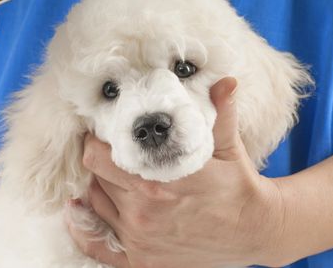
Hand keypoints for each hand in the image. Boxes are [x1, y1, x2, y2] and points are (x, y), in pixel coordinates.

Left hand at [67, 77, 285, 267]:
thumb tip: (226, 81)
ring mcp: (140, 238)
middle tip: (111, 151)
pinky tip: (78, 212)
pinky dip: (83, 227)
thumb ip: (222, 111)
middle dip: (100, 160)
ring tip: (114, 174)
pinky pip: (95, 245)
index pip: (101, 156)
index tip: (104, 132)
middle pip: (95, 177)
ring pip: (95, 203)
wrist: (254, 229)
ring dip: (99, 186)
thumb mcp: (228, 146)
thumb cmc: (237, 184)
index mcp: (160, 179)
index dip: (97, 140)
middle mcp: (143, 211)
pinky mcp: (142, 260)